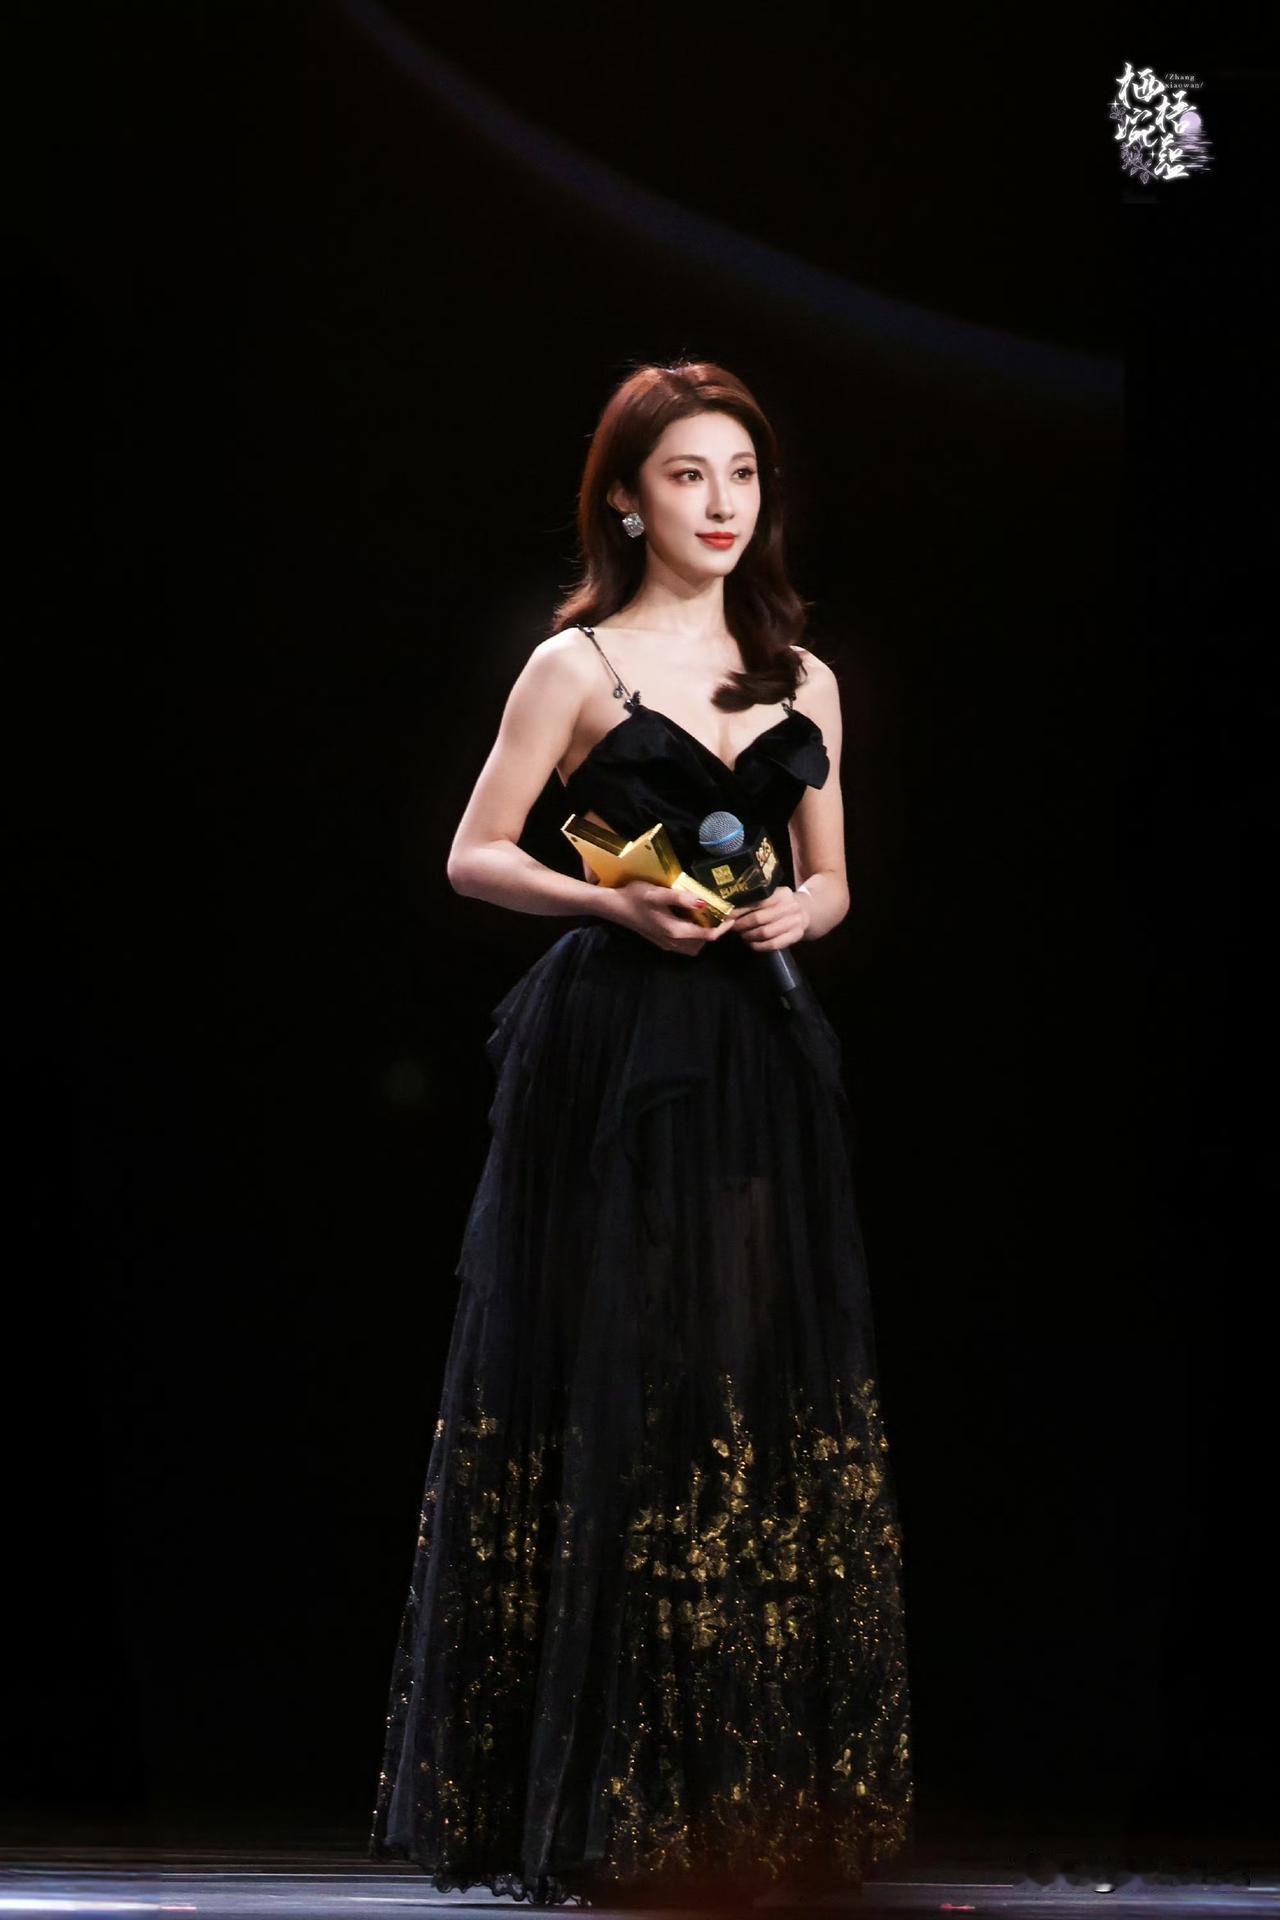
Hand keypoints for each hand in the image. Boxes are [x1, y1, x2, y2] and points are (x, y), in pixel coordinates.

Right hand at [609, 881, 735, 955]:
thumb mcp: (659, 893)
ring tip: (707, 917)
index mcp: (676, 931)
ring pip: (693, 947)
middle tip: (720, 915)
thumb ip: (682, 898)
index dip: (723, 927)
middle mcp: (673, 942)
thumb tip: (704, 903)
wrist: (614, 907)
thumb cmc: (635, 897)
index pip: (708, 935)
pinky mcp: (660, 941)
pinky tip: (690, 921)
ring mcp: (666, 944)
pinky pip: (684, 945)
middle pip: (703, 943)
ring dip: (703, 936)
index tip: (732, 916)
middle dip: (714, 932)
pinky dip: (693, 937)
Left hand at [726, 884, 811, 951]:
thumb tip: (729, 910)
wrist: (805, 911)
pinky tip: (752, 944)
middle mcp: (790, 906)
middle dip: (742, 925)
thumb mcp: (772, 896)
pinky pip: (774, 944)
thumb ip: (755, 901)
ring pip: (765, 933)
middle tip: (733, 928)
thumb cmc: (780, 904)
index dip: (740, 911)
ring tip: (742, 935)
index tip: (728, 916)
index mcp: (781, 893)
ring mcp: (795, 922)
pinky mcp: (796, 936)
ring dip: (749, 936)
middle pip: (759, 918)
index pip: (757, 902)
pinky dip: (759, 946)